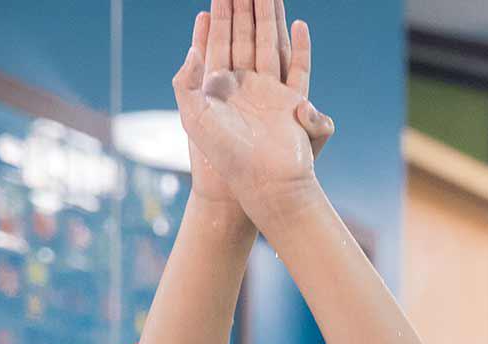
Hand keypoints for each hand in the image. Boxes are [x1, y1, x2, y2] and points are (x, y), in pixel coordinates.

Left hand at [178, 0, 332, 223]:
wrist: (260, 182)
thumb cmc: (223, 154)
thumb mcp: (193, 116)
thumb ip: (186, 80)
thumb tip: (194, 50)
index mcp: (218, 85)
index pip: (218, 40)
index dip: (219, 15)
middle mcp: (244, 84)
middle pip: (245, 36)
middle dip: (244, 8)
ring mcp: (269, 91)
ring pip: (269, 44)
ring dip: (269, 18)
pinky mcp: (291, 102)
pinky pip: (297, 67)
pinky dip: (300, 46)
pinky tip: (300, 25)